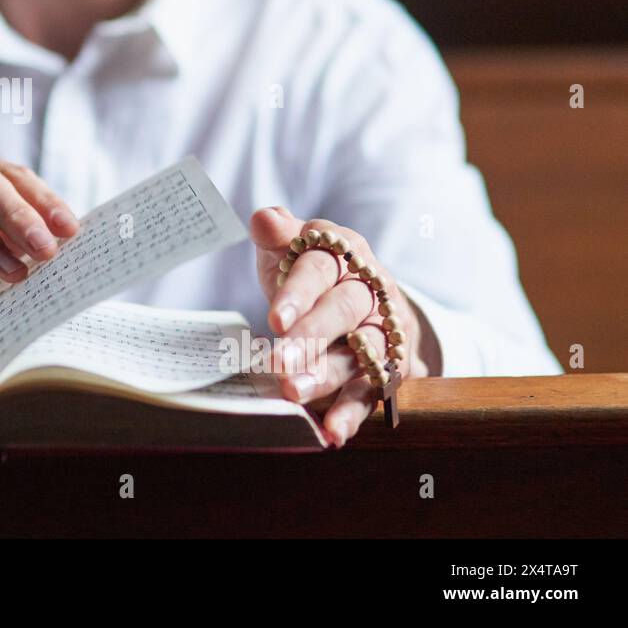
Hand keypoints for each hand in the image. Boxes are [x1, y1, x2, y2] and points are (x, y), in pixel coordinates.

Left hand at [249, 206, 436, 447]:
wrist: (366, 294)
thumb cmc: (313, 268)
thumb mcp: (293, 246)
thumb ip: (279, 235)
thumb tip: (264, 218)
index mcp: (343, 252)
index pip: (320, 269)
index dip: (298, 293)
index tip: (274, 318)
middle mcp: (370, 289)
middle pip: (344, 310)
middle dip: (311, 337)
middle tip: (278, 360)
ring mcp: (382, 329)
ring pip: (359, 352)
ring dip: (327, 375)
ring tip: (293, 392)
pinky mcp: (387, 367)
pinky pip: (371, 390)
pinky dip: (352, 413)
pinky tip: (332, 433)